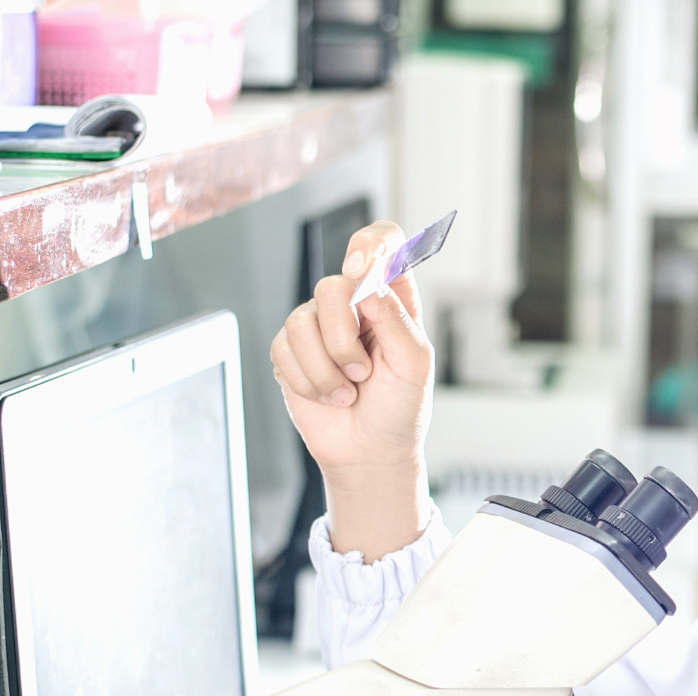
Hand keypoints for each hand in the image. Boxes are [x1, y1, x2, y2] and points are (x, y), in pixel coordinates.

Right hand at [269, 219, 434, 560]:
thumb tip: (368, 284)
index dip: (369, 243)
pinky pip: (284, 350)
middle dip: (344, 340)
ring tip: (348, 389)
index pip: (383, 242)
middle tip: (363, 372)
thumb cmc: (400, 408)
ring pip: (302, 322)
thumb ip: (396, 319)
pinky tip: (328, 395)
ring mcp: (319, 325)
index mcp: (392, 297)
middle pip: (332, 287)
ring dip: (327, 369)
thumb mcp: (414, 365)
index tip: (360, 268)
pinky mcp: (291, 350)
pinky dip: (308, 381)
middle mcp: (354, 303)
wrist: (370, 451)